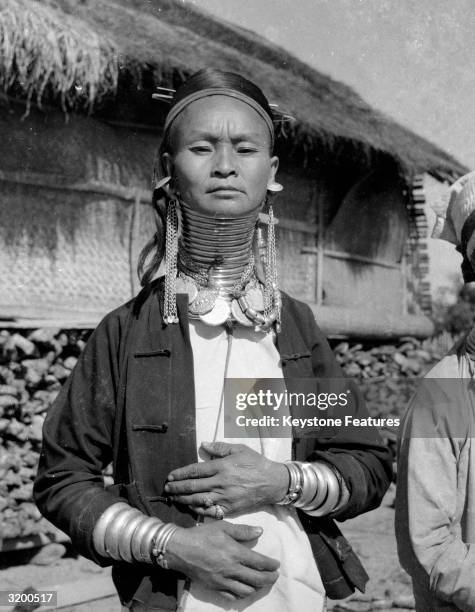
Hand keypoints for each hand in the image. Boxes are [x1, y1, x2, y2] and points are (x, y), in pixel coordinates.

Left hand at [164, 442, 288, 516]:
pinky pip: (210, 511)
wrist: (273, 482)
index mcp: (222, 467)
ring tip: (174, 498)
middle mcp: (221, 483)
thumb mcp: (239, 449)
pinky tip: (190, 508)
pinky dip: (198, 510)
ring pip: (199, 500)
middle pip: (193, 486)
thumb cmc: (256, 463)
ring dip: (184, 499)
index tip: (171, 476)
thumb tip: (203, 445)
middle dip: (178, 488)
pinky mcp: (230, 509)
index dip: (181, 474)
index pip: (196, 471)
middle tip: (167, 489)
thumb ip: (220, 447)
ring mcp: (225, 497)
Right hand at [166, 522, 278, 600]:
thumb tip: (260, 531)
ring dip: (256, 588)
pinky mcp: (214, 587)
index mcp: (234, 552)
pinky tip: (244, 590)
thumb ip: (242, 531)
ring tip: (261, 583)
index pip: (259, 563)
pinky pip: (232, 597)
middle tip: (274, 576)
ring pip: (246, 591)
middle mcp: (231, 569)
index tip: (276, 565)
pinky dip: (242, 595)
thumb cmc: (202, 535)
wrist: (180, 549)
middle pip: (256, 579)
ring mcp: (222, 581)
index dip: (270, 565)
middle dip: (269, 579)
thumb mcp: (223, 527)